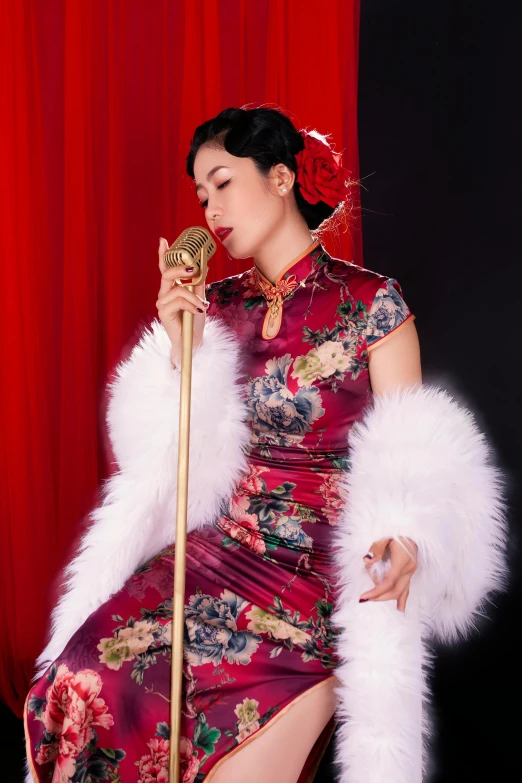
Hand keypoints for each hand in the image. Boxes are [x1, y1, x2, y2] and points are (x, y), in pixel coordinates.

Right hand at [156, 237, 207, 364]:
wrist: (193, 340)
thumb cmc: (195, 319)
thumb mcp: (200, 297)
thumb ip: (198, 282)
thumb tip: (203, 265)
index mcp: (172, 288)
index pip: (165, 268)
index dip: (163, 255)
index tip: (163, 240)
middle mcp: (164, 293)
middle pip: (167, 274)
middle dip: (180, 268)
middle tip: (193, 268)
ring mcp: (162, 302)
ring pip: (178, 289)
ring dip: (193, 296)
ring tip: (201, 305)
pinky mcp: (163, 312)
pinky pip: (178, 300)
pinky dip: (190, 304)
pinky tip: (196, 311)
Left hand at [359, 537, 417, 611]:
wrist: (410, 527)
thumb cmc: (395, 530)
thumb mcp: (383, 536)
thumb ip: (376, 549)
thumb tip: (368, 560)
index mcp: (402, 560)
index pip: (389, 582)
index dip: (376, 592)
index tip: (363, 597)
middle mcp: (409, 568)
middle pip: (395, 590)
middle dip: (378, 596)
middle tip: (364, 598)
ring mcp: (411, 571)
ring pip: (401, 591)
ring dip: (386, 597)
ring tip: (372, 598)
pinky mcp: (411, 571)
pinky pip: (407, 589)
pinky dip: (403, 600)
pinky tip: (401, 610)